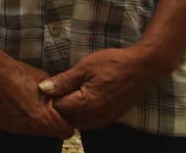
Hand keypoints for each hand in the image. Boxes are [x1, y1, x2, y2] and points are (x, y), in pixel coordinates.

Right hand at [0, 50, 73, 137]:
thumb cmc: (17, 71)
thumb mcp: (45, 80)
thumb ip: (56, 96)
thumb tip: (62, 101)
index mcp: (42, 118)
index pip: (65, 131)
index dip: (65, 121)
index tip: (61, 113)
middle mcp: (28, 127)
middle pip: (48, 131)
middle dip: (48, 120)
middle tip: (42, 104)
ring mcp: (13, 127)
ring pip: (32, 129)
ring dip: (33, 118)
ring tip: (26, 101)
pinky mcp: (1, 124)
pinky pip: (17, 125)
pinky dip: (18, 117)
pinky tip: (14, 102)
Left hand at [38, 46, 160, 129]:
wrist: (142, 68)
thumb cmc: (113, 64)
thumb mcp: (84, 67)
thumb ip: (63, 81)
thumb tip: (43, 89)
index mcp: (87, 104)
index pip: (58, 109)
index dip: (50, 97)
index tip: (49, 85)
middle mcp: (96, 117)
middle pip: (67, 118)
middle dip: (59, 105)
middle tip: (58, 87)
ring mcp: (104, 119)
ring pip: (78, 121)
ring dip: (70, 110)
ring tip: (69, 90)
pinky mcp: (110, 118)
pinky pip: (89, 121)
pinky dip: (81, 113)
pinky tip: (80, 97)